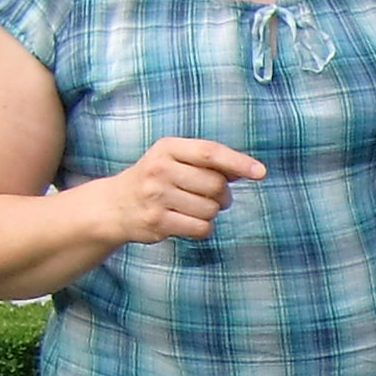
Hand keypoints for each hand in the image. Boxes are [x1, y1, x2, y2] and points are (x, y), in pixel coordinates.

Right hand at [101, 136, 265, 243]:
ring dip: (211, 212)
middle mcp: (160, 169)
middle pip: (215, 184)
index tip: (260, 172)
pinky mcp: (157, 222)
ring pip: (210, 209)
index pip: (210, 152)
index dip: (238, 162)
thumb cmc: (155, 178)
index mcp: (167, 148)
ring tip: (195, 208)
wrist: (115, 205)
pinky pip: (200, 228)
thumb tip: (248, 169)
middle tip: (214, 196)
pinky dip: (203, 227)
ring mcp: (156, 196)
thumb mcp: (174, 159)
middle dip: (223, 194)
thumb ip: (208, 161)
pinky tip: (188, 221)